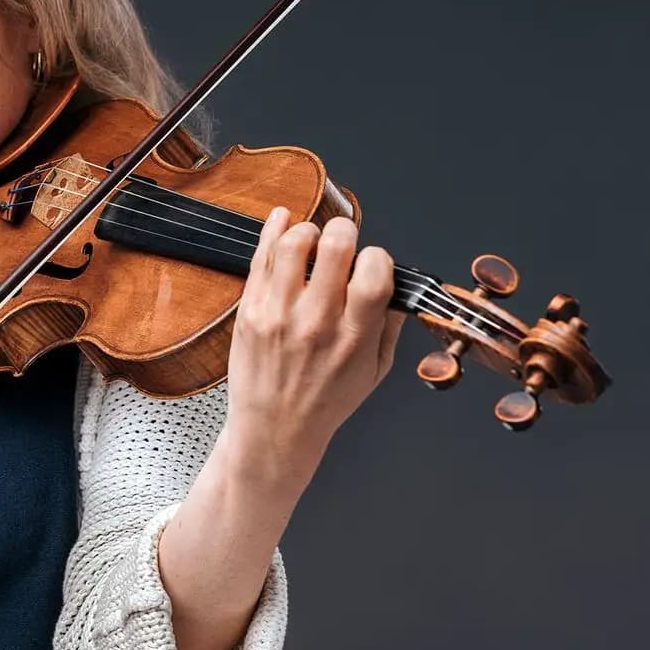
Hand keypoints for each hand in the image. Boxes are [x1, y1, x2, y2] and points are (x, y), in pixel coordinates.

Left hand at [224, 210, 405, 469]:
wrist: (274, 428)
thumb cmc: (326, 401)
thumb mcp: (375, 370)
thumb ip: (390, 325)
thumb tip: (398, 284)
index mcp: (353, 337)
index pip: (374, 273)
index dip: (377, 257)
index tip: (371, 264)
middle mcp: (316, 322)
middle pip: (335, 247)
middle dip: (345, 232)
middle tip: (343, 240)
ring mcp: (279, 314)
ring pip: (293, 244)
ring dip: (309, 230)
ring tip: (314, 240)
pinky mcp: (250, 311)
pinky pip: (260, 258)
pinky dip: (273, 230)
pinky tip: (283, 220)